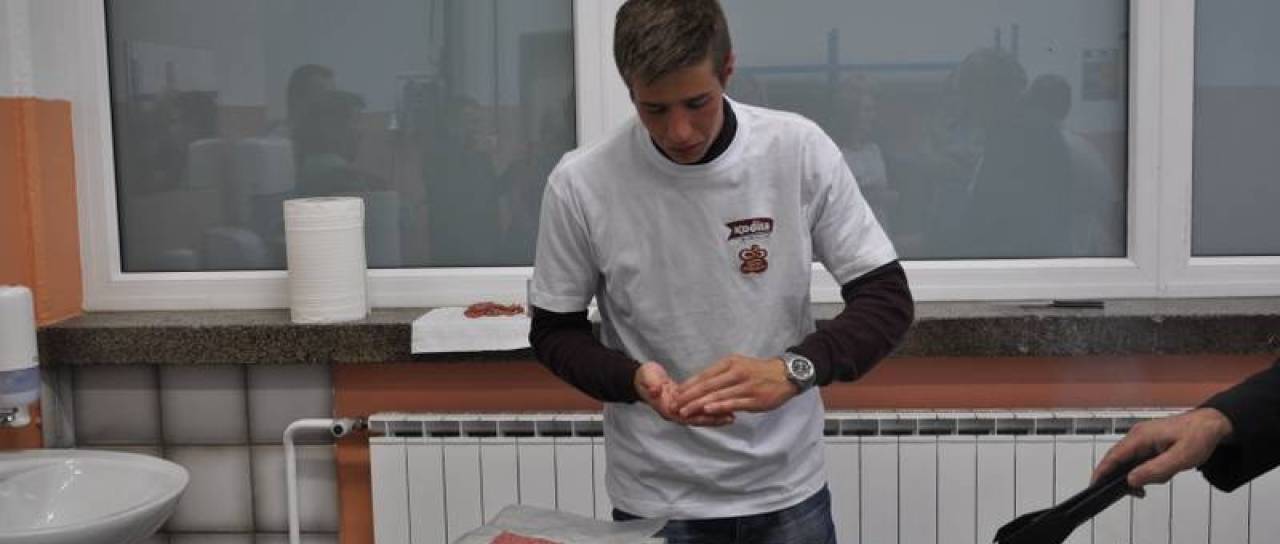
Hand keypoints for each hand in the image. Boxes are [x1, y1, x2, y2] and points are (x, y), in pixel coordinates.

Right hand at [634, 361, 732, 426]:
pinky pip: (701, 409)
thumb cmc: (645, 378)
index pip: (687, 415)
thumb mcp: (647, 379)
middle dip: (714, 418)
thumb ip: (651, 385)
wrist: (644, 378)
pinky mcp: (686, 404)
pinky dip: (712, 408)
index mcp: (667, 408)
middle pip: (697, 419)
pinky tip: (725, 407)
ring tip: (733, 415)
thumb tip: (655, 390)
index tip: (716, 414)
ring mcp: (681, 410)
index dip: (701, 416)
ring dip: (716, 415)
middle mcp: (675, 412)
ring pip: (701, 415)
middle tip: (731, 417)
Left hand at [673, 354, 797, 418]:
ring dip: (699, 404)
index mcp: (730, 363)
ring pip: (718, 395)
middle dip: (689, 397)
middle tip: (675, 405)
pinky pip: (733, 403)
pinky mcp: (754, 399)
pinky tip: (708, 410)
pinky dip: (719, 407)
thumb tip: (700, 386)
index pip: (704, 375)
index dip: (689, 385)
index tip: (676, 394)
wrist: (786, 374)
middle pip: (707, 385)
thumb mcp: (738, 365)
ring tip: (686, 412)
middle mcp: (736, 373)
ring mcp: (745, 386)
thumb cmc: (758, 371)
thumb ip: (721, 375)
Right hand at [1093, 408, 1233, 491]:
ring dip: (1144, 473)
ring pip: (1132, 462)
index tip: (1094, 485)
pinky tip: (1165, 472)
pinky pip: (1142, 459)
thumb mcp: (1180, 458)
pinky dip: (1149, 469)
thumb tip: (1130, 480)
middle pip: (1120, 460)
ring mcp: (1143, 438)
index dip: (1102, 471)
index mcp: (1140, 436)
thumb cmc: (1198, 437)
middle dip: (1127, 477)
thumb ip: (1154, 470)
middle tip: (1140, 492)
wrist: (1213, 424)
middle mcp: (1137, 435)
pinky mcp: (1150, 442)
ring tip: (1166, 475)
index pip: (1113, 456)